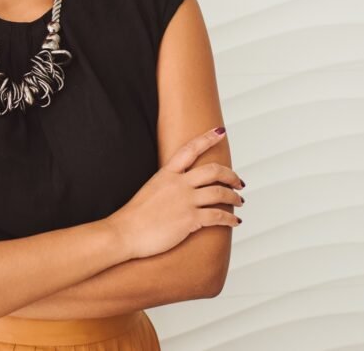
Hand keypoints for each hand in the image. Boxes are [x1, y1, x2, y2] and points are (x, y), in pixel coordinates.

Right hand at [105, 126, 243, 259]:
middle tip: (238, 182)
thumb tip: (182, 188)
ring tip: (239, 201)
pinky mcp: (190, 220)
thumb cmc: (134, 215)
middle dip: (230, 175)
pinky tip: (234, 222)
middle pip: (213, 171)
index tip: (221, 132)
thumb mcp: (151, 189)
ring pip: (220, 193)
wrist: (125, 232)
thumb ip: (168, 185)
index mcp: (167, 173)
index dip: (207, 138)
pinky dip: (230, 219)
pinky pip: (218, 216)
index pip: (190, 149)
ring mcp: (185, 201)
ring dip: (234, 197)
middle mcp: (178, 184)